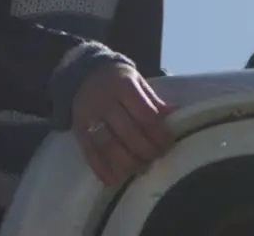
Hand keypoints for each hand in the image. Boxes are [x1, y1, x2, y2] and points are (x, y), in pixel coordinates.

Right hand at [70, 62, 173, 185]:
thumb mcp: (138, 82)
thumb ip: (154, 101)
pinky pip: (89, 153)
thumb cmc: (119, 81)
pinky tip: (114, 180)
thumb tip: (175, 114)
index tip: (168, 144)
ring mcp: (89, 117)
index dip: (158, 133)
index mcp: (123, 86)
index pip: (144, 114)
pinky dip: (102, 169)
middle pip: (127, 132)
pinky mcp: (78, 131)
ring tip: (141, 169)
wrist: (85, 75)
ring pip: (108, 145)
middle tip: (156, 158)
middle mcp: (104, 101)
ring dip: (127, 162)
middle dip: (145, 150)